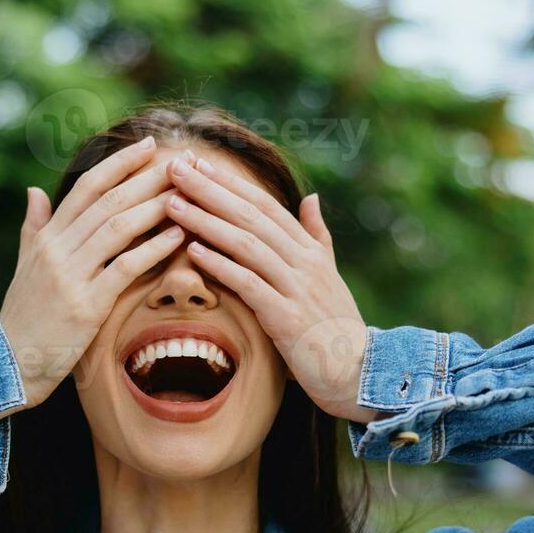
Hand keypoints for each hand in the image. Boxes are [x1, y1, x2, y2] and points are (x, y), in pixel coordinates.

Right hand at [0, 137, 189, 407]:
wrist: (7, 364)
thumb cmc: (22, 316)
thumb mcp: (25, 266)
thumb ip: (33, 226)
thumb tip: (34, 190)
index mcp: (46, 237)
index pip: (86, 188)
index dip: (119, 164)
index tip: (148, 147)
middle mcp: (57, 250)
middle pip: (108, 202)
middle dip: (146, 179)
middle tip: (180, 162)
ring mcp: (70, 277)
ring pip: (117, 228)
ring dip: (154, 207)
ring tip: (185, 193)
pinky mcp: (85, 306)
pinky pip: (124, 268)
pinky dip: (153, 249)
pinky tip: (178, 237)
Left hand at [163, 156, 375, 423]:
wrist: (360, 371)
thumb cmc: (337, 326)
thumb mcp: (329, 274)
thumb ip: (317, 235)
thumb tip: (310, 197)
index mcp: (308, 249)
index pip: (263, 205)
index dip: (229, 182)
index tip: (195, 161)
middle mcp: (303, 261)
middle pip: (250, 216)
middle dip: (209, 189)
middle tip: (174, 168)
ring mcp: (296, 288)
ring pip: (246, 244)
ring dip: (206, 221)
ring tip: (173, 204)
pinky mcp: (288, 318)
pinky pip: (250, 285)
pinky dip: (221, 265)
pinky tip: (193, 251)